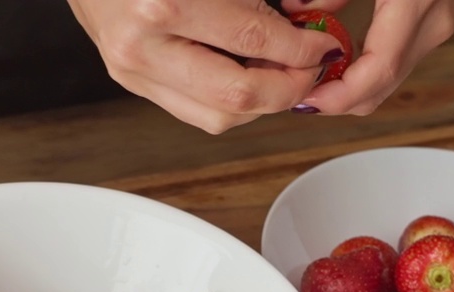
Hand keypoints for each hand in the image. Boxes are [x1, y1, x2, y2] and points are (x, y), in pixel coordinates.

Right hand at [66, 0, 343, 132]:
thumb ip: (257, 1)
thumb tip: (308, 25)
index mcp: (163, 5)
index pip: (253, 42)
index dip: (301, 50)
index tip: (324, 46)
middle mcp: (143, 45)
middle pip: (237, 97)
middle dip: (287, 89)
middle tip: (310, 70)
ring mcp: (132, 70)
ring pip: (217, 117)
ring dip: (260, 103)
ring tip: (278, 72)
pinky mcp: (130, 81)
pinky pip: (194, 111)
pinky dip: (229, 101)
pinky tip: (245, 74)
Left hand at [283, 0, 453, 114]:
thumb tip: (297, 9)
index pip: (379, 68)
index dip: (340, 95)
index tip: (306, 100)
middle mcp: (433, 20)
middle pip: (380, 87)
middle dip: (335, 100)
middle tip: (295, 93)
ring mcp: (435, 27)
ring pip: (385, 83)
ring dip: (344, 89)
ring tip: (307, 79)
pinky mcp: (429, 27)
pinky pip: (389, 66)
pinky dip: (358, 73)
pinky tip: (329, 64)